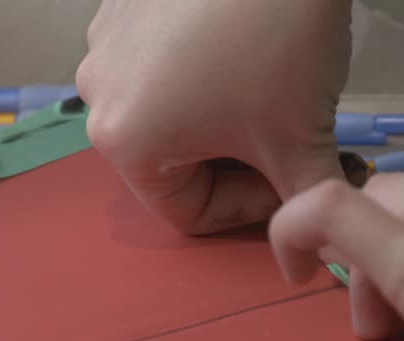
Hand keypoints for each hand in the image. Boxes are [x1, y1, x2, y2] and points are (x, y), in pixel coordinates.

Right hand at [76, 0, 352, 234]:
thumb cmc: (278, 38)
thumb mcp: (299, 141)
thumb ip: (303, 206)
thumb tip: (308, 253)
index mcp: (125, 143)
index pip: (189, 215)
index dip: (250, 211)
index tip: (291, 185)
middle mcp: (96, 95)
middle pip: (176, 164)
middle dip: (237, 163)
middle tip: (291, 144)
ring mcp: (105, 42)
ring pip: (172, 113)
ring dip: (222, 119)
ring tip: (275, 95)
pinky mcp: (123, 2)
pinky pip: (164, 63)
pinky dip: (205, 72)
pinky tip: (248, 52)